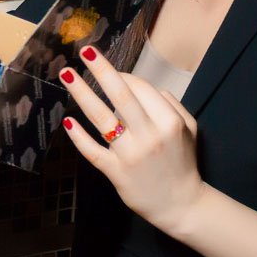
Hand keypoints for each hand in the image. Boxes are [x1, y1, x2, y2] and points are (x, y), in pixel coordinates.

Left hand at [59, 45, 205, 234]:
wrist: (181, 205)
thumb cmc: (183, 162)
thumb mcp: (190, 128)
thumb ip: (172, 104)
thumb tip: (146, 87)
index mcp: (169, 121)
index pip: (140, 88)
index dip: (123, 75)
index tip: (110, 71)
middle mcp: (150, 135)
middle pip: (121, 95)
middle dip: (101, 70)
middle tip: (85, 51)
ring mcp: (131, 154)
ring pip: (102, 118)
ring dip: (83, 93)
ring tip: (67, 75)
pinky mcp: (116, 172)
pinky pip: (93, 151)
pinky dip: (79, 136)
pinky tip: (67, 121)